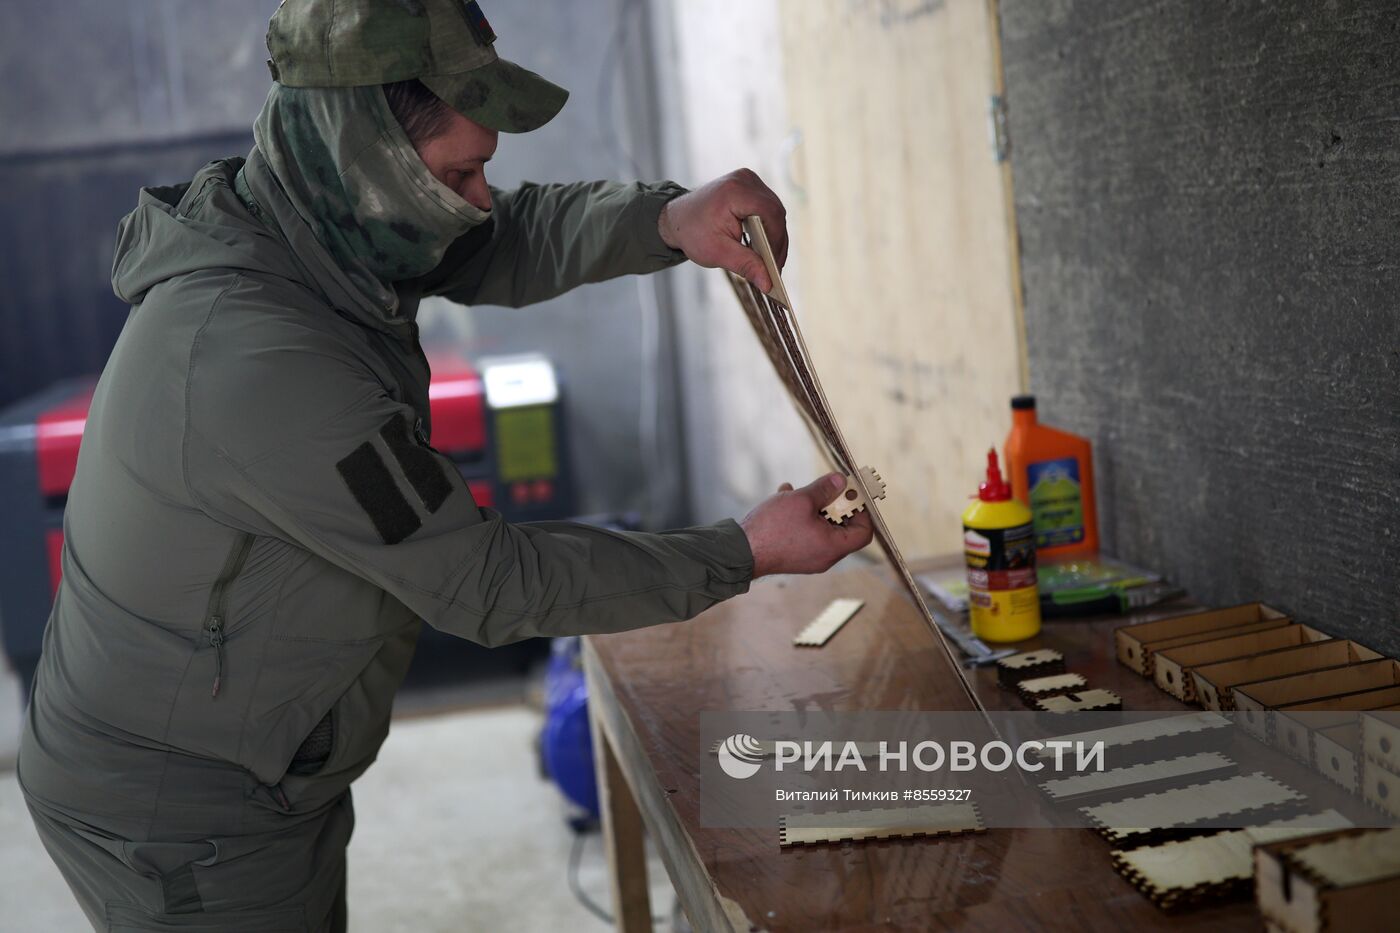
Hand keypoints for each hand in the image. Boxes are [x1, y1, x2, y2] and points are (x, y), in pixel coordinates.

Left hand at [657, 168, 787, 292]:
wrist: (677, 218)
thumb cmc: (692, 232)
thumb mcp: (718, 253)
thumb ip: (746, 265)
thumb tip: (768, 283)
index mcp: (735, 192)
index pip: (771, 214)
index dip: (777, 241)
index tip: (775, 267)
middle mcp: (744, 180)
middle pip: (775, 212)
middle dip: (776, 242)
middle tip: (774, 270)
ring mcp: (747, 179)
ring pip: (774, 211)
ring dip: (774, 236)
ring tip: (768, 261)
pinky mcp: (749, 185)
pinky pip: (767, 208)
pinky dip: (767, 228)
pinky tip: (763, 247)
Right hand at [740, 473, 873, 577]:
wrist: (740, 551)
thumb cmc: (773, 528)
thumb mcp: (801, 500)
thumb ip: (825, 489)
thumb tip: (841, 480)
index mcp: (832, 547)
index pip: (863, 533)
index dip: (862, 511)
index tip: (850, 494)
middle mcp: (824, 557)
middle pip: (842, 529)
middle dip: (834, 504)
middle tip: (826, 489)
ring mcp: (809, 558)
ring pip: (821, 528)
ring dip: (813, 506)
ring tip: (797, 490)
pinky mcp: (794, 555)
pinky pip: (806, 533)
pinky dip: (800, 516)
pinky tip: (784, 496)